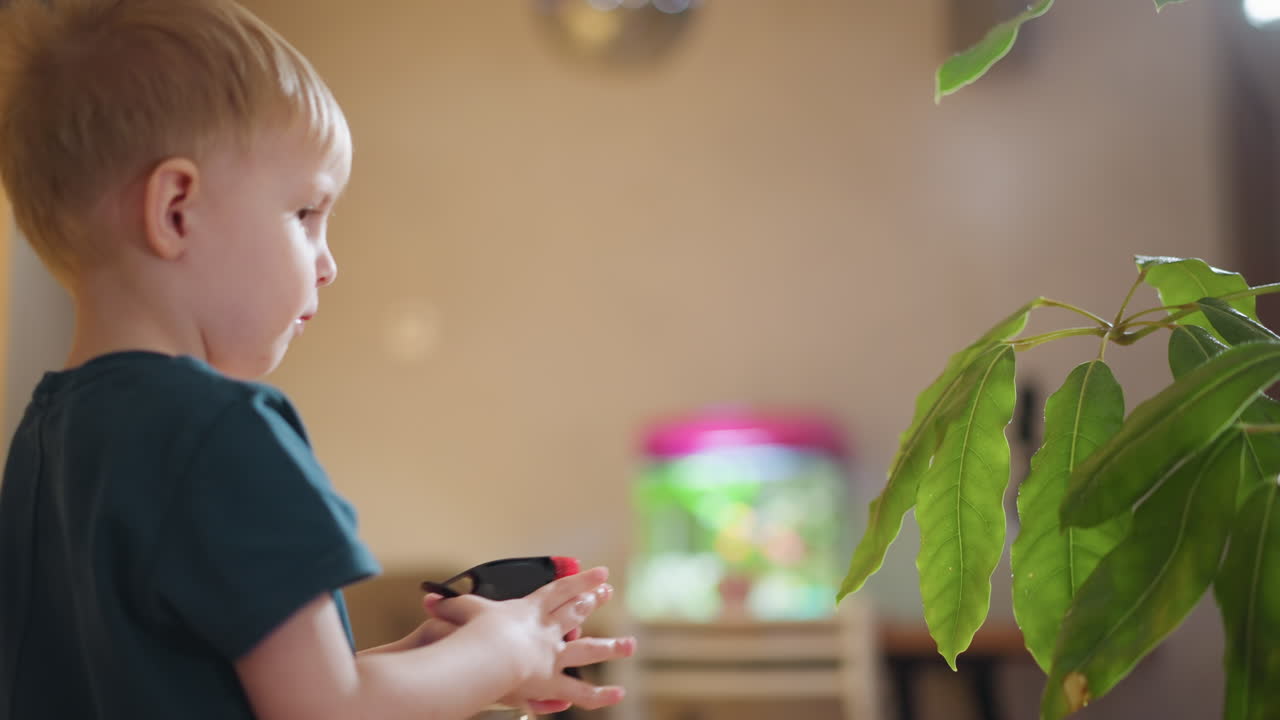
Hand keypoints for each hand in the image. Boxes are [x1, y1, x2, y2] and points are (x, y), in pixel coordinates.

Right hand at [426, 567, 634, 711]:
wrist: (487, 655)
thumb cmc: (473, 633)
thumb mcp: (460, 613)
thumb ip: (449, 606)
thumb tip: (431, 599)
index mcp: (529, 611)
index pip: (560, 590)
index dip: (581, 580)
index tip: (600, 572)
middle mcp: (548, 631)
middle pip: (575, 612)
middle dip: (592, 601)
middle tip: (608, 592)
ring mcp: (553, 656)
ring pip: (588, 650)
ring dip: (611, 647)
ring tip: (630, 644)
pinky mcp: (553, 682)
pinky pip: (580, 692)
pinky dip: (599, 696)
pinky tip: (618, 694)